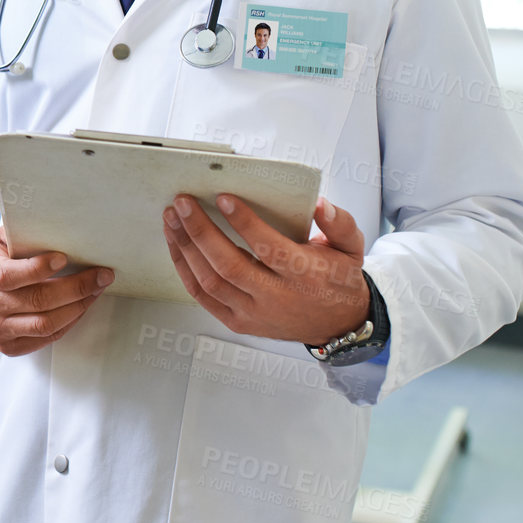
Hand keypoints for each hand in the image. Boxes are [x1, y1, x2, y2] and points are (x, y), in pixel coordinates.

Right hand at [0, 226, 113, 356]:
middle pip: (37, 301)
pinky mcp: (8, 345)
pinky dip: (69, 323)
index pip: (8, 276)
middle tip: (101, 275)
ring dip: (78, 307)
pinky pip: (46, 338)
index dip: (37, 268)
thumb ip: (22, 233)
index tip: (63, 257)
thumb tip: (61, 224)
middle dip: (76, 287)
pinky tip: (80, 307)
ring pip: (45, 324)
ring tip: (96, 291)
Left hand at [163, 194, 369, 345]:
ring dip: (186, 248)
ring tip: (172, 219)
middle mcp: (277, 297)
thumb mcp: (350, 247)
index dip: (244, 223)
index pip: (269, 248)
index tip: (223, 198)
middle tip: (182, 203)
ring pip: (210, 282)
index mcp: (305, 275)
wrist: (337, 324)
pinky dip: (185, 270)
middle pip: (229, 265)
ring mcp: (254, 313)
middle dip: (200, 232)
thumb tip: (319, 203)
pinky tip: (176, 246)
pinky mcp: (238, 322)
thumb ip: (338, 223)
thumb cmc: (338, 278)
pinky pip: (203, 297)